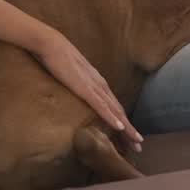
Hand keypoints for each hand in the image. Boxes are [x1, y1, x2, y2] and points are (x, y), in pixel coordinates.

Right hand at [33, 28, 142, 150]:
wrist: (50, 44)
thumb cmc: (57, 57)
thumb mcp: (71, 74)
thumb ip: (78, 83)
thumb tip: (78, 91)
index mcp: (97, 82)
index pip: (114, 106)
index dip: (123, 121)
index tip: (129, 136)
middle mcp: (100, 85)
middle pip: (119, 111)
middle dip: (130, 130)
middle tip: (139, 146)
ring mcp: (94, 86)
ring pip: (115, 111)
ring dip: (127, 128)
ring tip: (136, 142)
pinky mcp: (85, 88)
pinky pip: (101, 106)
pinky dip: (112, 117)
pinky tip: (120, 128)